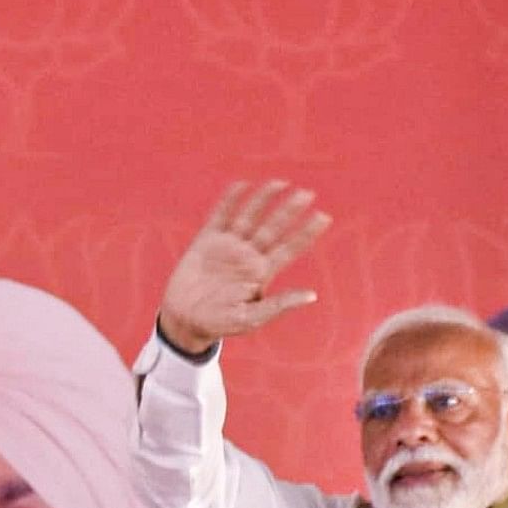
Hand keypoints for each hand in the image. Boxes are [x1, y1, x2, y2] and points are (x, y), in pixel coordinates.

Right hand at [157, 180, 329, 354]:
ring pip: (250, 216)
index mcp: (262, 272)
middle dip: (290, 211)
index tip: (324, 217)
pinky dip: (230, 200)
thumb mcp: (251, 319)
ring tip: (280, 183)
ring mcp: (228, 246)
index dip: (306, 232)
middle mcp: (248, 255)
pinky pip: (221, 215)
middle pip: (273, 227)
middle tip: (307, 193)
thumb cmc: (220, 324)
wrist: (184, 321)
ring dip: (264, 199)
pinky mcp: (206, 241)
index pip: (289, 248)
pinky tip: (242, 185)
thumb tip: (312, 296)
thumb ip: (279, 305)